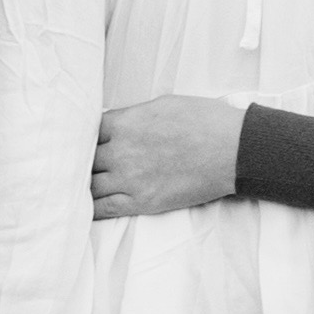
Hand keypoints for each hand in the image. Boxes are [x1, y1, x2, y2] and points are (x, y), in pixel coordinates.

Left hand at [92, 97, 246, 217]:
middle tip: (80, 164)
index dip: (85, 136)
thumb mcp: (163, 104)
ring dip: (85, 184)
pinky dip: (91, 209)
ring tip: (81, 186)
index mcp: (125, 123)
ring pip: (89, 186)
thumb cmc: (204, 121)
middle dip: (82, 160)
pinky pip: (104, 209)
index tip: (86, 140)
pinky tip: (84, 208)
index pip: (86, 131)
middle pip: (84, 159)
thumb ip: (132, 116)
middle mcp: (122, 152)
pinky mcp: (143, 202)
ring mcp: (131, 179)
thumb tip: (115, 122)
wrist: (233, 150)